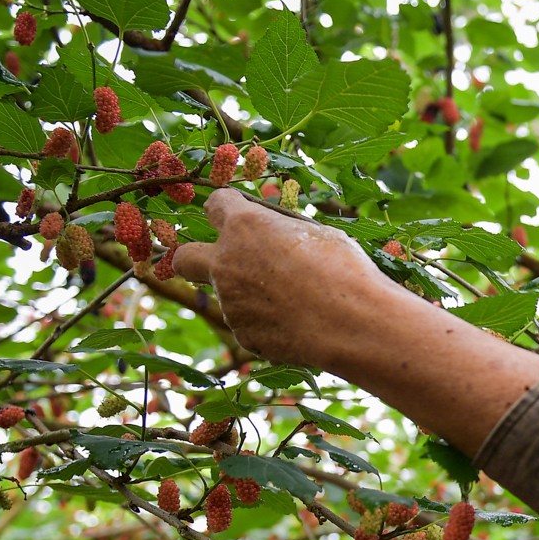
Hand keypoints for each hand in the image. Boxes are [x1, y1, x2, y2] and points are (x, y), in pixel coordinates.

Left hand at [172, 189, 394, 371]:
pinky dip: (267, 324)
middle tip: (229, 263)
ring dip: (250, 295)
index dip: (230, 208)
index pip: (216, 204)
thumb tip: (278, 236)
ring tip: (297, 301)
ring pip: (228, 296)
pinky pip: (249, 325)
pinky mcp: (244, 335)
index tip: (243, 215)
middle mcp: (226, 262)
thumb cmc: (344, 270)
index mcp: (244, 226)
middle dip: (196, 257)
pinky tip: (299, 324)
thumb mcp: (317, 234)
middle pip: (185, 257)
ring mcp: (230, 303)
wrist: (353, 324)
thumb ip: (283, 233)